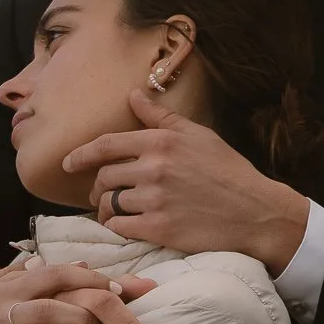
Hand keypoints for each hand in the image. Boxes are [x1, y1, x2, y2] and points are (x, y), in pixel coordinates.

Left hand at [63, 89, 309, 272]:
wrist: (255, 213)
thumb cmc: (228, 171)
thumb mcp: (198, 136)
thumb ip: (161, 117)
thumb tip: (133, 95)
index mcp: (161, 142)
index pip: (106, 145)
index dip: (80, 155)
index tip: (68, 163)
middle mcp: (154, 168)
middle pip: (104, 177)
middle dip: (97, 187)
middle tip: (101, 194)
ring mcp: (155, 200)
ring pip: (109, 204)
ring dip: (105, 209)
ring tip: (113, 211)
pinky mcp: (158, 229)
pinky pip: (120, 227)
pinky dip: (117, 227)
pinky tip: (125, 226)